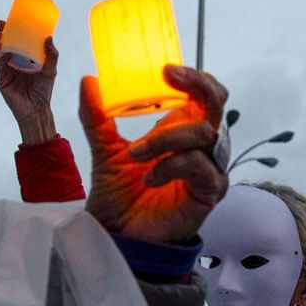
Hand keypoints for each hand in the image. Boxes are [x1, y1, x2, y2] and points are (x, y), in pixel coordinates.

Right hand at [0, 21, 60, 145]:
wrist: (37, 109)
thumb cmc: (44, 90)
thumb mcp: (51, 70)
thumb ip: (52, 55)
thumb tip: (49, 37)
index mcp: (21, 58)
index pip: (12, 41)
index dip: (7, 30)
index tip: (5, 21)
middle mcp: (11, 63)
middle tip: (0, 28)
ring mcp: (4, 71)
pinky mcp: (1, 80)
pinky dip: (0, 58)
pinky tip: (5, 53)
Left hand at [80, 65, 228, 243]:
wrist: (119, 235)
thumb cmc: (120, 194)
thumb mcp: (105, 149)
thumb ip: (97, 117)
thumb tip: (88, 81)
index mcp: (181, 128)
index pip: (203, 94)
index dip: (193, 77)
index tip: (165, 70)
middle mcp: (201, 144)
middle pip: (216, 105)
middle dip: (197, 86)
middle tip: (168, 79)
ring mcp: (209, 167)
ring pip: (203, 133)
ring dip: (165, 137)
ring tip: (135, 154)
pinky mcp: (211, 191)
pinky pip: (199, 165)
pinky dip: (171, 165)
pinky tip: (150, 177)